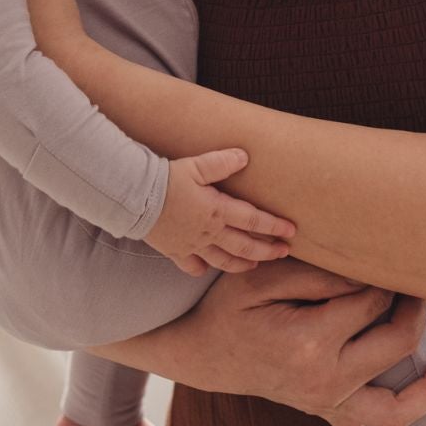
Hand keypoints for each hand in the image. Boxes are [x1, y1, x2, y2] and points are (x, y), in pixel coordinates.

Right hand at [111, 258, 425, 425]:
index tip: (380, 255)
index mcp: (310, 344)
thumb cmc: (230, 306)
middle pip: (396, 342)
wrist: (203, 352)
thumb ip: (320, 274)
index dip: (381, 275)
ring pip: (399, 404)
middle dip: (412, 306)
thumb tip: (370, 275)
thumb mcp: (264, 276)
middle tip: (418, 279)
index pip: (371, 302)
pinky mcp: (327, 411)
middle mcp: (325, 383)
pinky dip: (404, 418)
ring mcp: (328, 404)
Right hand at [145, 148, 295, 275]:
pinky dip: (202, 269)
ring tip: (255, 265)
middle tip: (283, 253)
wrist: (133, 198)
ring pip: (223, 261)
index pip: (254, 221)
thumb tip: (245, 156)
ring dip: (242, 264)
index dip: (274, 226)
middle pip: (244, 246)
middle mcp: (208, 233)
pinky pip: (191, 266)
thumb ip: (222, 162)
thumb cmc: (165, 178)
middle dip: (267, 251)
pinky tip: (207, 268)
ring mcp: (192, 245)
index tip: (291, 231)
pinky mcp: (174, 251)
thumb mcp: (196, 166)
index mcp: (217, 211)